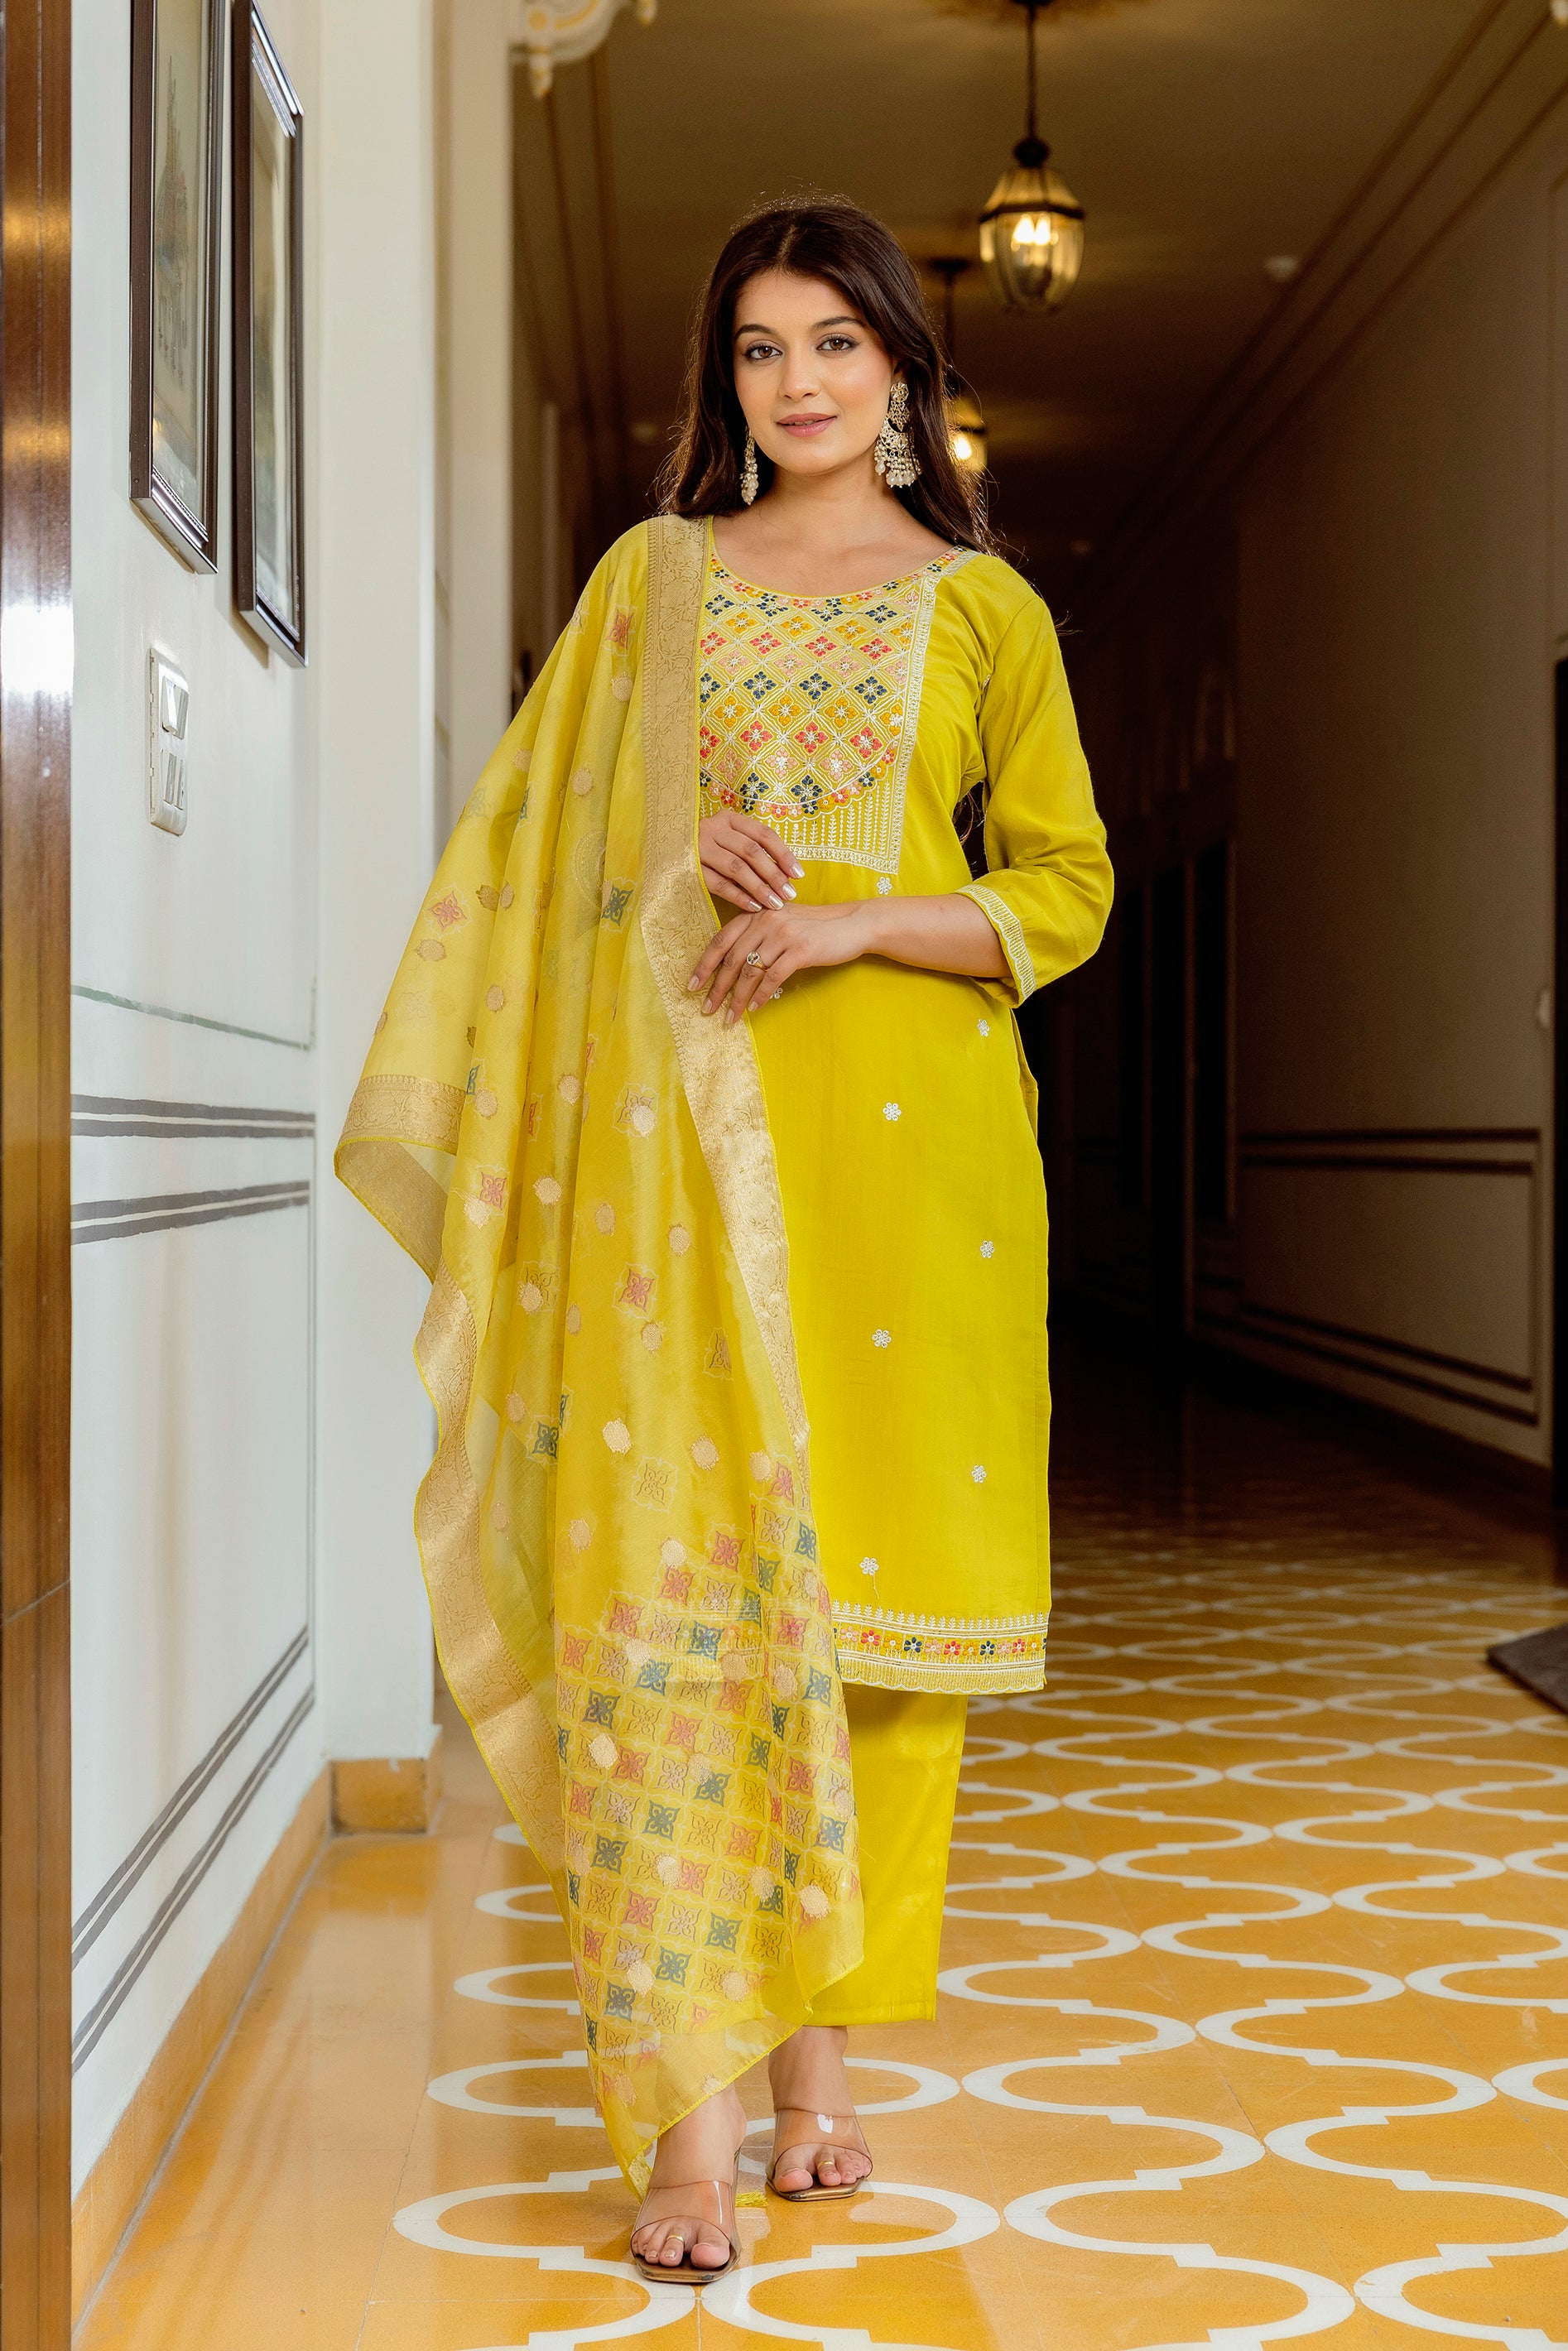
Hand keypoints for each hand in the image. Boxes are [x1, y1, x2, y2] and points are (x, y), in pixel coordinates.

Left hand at [689, 901, 877, 1022]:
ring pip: (750, 971)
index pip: (721, 940)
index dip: (704, 964)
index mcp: (756, 913)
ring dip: (736, 998)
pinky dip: (761, 996)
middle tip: (706, 1009)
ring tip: (729, 1018)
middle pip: (731, 959)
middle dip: (716, 988)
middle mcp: (765, 921)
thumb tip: (731, 965)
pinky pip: (772, 978)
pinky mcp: (800, 950)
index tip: (692, 985)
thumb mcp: (782, 923)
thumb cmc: (816, 928)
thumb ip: (757, 936)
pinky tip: (754, 1009)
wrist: (853, 924)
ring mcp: (782, 935)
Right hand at [698, 811, 803, 913]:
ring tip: (775, 904)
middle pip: (751, 851)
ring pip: (736, 868)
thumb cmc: (709, 850)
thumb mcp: (730, 841)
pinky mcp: (688, 868)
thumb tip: (788, 873)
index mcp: (729, 819)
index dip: (783, 854)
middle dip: (774, 874)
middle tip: (789, 894)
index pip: (763, 834)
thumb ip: (753, 850)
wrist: (665, 851)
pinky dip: (739, 896)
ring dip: (759, 888)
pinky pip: (718, 884)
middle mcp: (713, 829)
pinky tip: (754, 907)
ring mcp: (699, 848)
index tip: (799, 875)